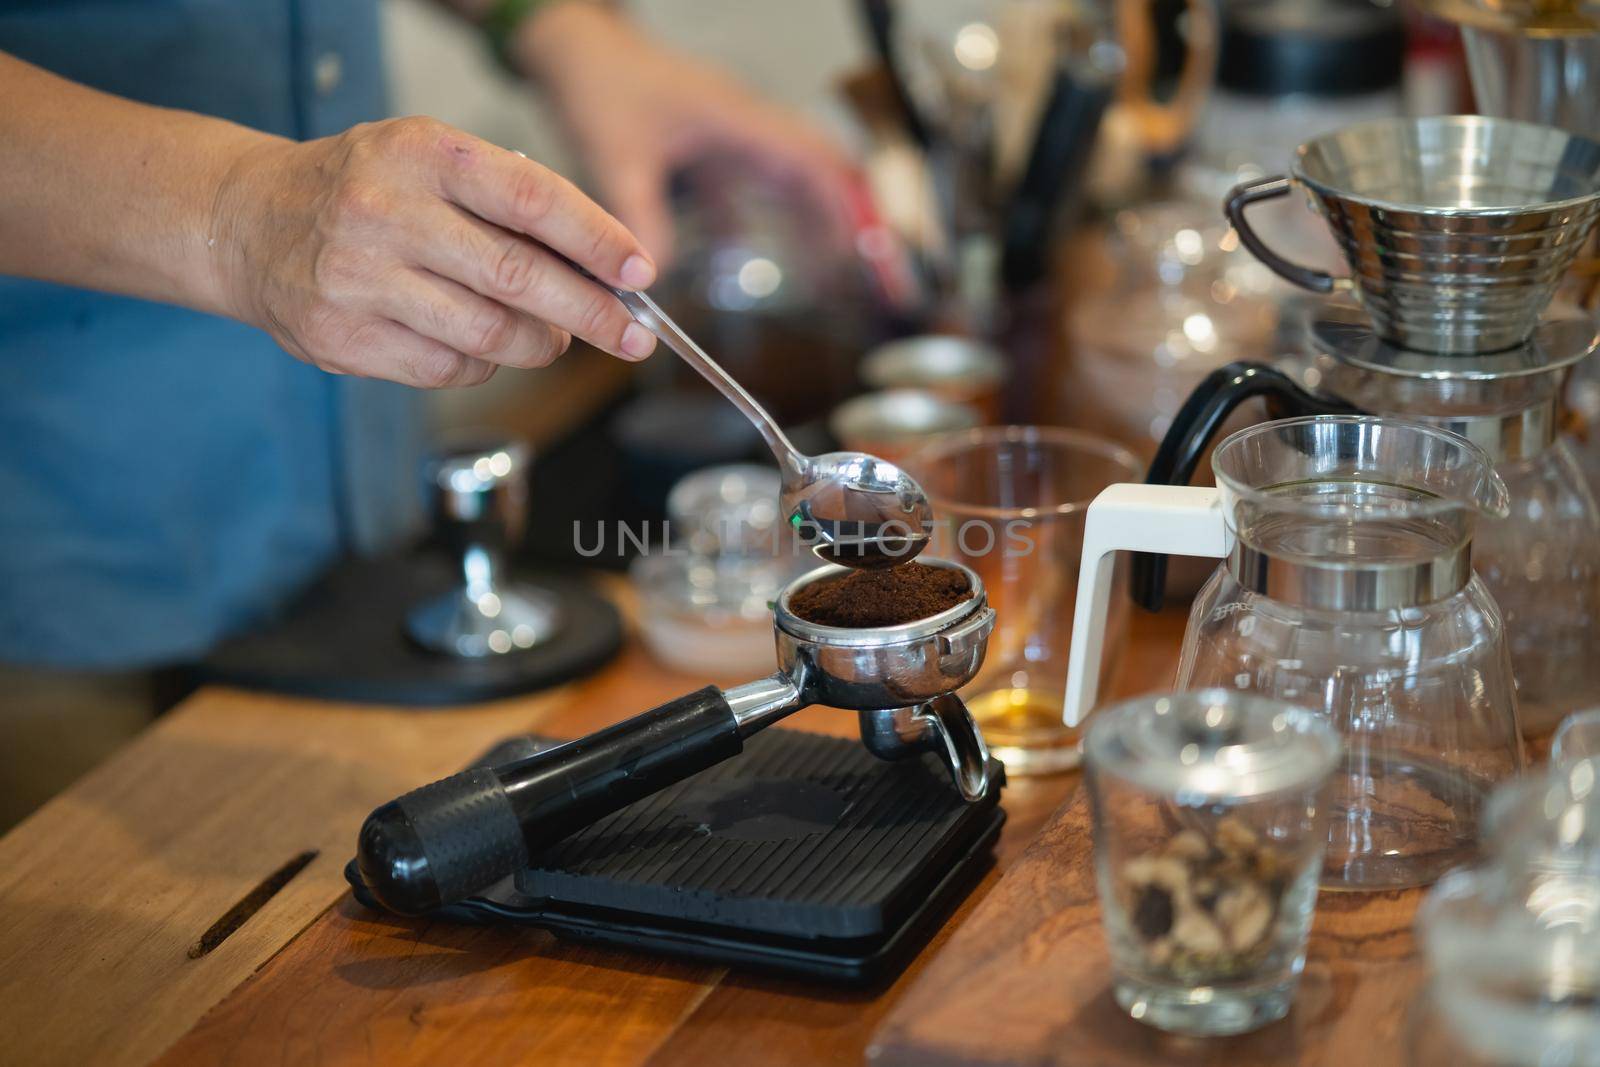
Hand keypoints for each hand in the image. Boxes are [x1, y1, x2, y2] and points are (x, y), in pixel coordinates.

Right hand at [210, 117, 658, 388]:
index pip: (530, 198)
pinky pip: (449, 368)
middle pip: (518, 277)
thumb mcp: (432, 162)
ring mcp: (360, 279)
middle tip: (633, 336)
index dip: (596, 239)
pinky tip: (482, 344)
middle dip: (592, 314)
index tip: (639, 272)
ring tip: (552, 338)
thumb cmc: (367, 189)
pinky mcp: (344, 337)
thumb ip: (509, 202)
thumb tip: (604, 270)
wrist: (250, 222)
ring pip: (489, 334)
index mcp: (421, 153)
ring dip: (539, 345)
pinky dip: (484, 364)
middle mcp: (386, 212)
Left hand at [518, 4, 855, 263]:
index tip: (864, 243)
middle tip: (860, 266)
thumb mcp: (616, 156)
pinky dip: (761, 218)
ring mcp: (728, 134)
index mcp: (735, 119)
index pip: (811, 160)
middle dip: (841, 214)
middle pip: (813, 169)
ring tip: (824, 267)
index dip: (844, 201)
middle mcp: (742, 124)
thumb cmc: (599, 83)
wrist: (575, 49)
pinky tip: (753, 254)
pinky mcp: (708, 145)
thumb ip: (639, 215)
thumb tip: (656, 274)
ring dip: (807, 218)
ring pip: (786, 177)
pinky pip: (748, 185)